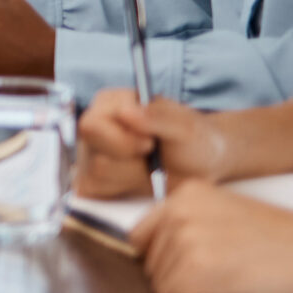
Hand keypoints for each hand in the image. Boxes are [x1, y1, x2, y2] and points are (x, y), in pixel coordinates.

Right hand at [74, 88, 231, 198]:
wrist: (200, 165)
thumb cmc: (193, 140)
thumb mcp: (185, 127)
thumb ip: (157, 117)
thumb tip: (125, 113)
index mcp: (110, 103)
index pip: (92, 124)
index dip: (119, 139)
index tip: (149, 144)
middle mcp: (96, 126)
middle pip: (91, 151)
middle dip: (126, 160)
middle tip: (152, 155)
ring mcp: (91, 153)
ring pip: (97, 173)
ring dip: (130, 175)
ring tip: (151, 166)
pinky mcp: (94, 179)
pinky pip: (97, 190)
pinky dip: (123, 189)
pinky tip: (140, 178)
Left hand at [134, 181, 292, 292]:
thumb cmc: (287, 243)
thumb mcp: (229, 219)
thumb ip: (190, 231)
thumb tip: (154, 268)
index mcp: (186, 194)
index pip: (141, 239)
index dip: (164, 262)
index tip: (196, 271)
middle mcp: (180, 211)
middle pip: (150, 265)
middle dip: (178, 281)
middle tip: (227, 277)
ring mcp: (187, 239)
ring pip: (162, 287)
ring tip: (234, 284)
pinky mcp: (199, 269)